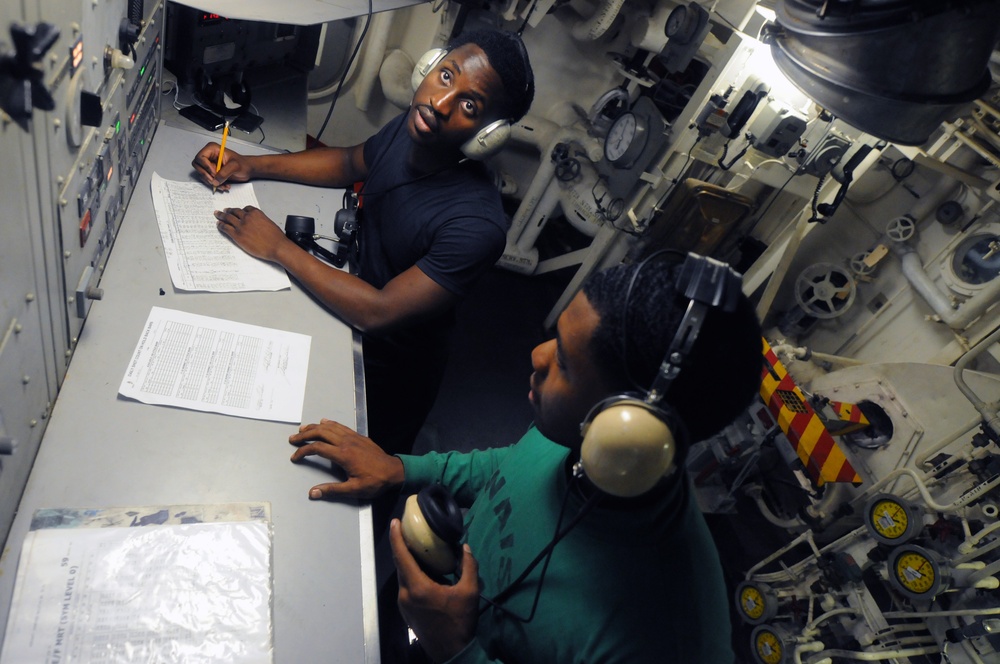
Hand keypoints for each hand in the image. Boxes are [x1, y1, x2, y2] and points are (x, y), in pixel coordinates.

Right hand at [192, 142, 253, 190]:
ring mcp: (209, 165)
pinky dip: (215, 185)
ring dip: (212, 182)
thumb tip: (215, 180)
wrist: (247, 170)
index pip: (200, 157)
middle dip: (207, 176)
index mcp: (212, 149)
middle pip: (198, 167)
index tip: (214, 173)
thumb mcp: (235, 166)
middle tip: (216, 181)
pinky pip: (208, 180)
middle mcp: (209, 156)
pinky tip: (224, 186)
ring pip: (202, 175)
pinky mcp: (211, 173)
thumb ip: (224, 173)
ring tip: (223, 185)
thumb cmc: (243, 164)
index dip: (206, 167)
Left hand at [215, 206, 287, 261]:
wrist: (276, 246)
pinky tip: (219, 225)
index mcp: (256, 213)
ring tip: (218, 215)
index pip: (245, 208)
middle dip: (228, 210)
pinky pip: (225, 228)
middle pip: (235, 211)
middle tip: (224, 211)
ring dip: (221, 215)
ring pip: (228, 218)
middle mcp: (247, 217)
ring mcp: (241, 226)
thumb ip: (260, 221)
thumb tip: (256, 224)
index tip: (238, 211)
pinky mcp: (237, 235)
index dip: (240, 210)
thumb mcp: (269, 224)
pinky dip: (221, 225)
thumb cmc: (276, 237)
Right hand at [289, 418, 404, 499]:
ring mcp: (353, 437)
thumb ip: (332, 490)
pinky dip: (330, 423)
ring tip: (303, 429)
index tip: (295, 457)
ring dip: (315, 427)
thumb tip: (312, 493)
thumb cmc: (375, 481)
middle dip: (305, 435)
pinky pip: (341, 426)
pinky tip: (324, 422)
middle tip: (293, 439)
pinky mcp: (359, 436)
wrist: (394, 471)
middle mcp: (346, 443)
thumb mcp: (354, 490)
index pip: (317, 448)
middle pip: (321, 433)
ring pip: (330, 427)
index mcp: (343, 455)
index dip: (303, 451)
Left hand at [391, 519, 479, 662]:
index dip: (396, 537)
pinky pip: (406, 587)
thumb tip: (465, 548)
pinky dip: (412, 575)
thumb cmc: (460, 622)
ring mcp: (404, 604)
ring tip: (420, 549)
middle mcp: (405, 594)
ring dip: (409, 562)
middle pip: (400, 564)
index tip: (395, 522)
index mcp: (418, 587)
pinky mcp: (406, 612)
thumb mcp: (469, 592)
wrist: (452, 653)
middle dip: (403, 546)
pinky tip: (426, 572)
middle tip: (409, 530)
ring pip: (403, 576)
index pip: (401, 556)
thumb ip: (469, 567)